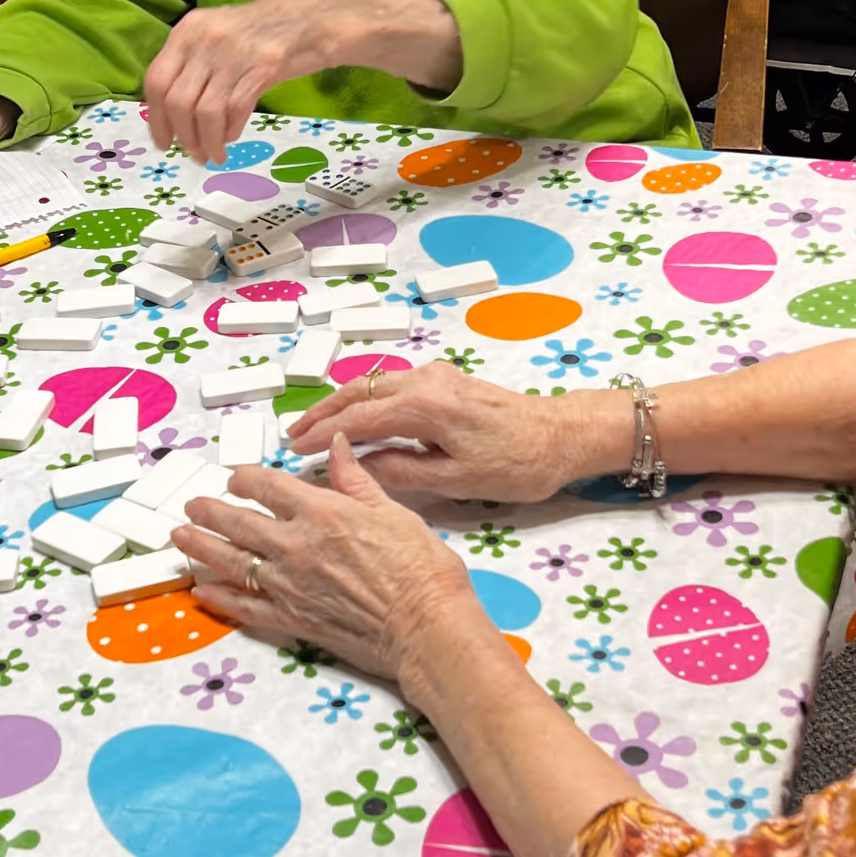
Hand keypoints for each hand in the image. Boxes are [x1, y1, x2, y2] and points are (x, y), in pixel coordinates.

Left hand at [143, 0, 358, 163]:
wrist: (310, 20)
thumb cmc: (260, 32)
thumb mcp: (215, 35)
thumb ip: (190, 64)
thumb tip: (169, 111)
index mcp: (187, 30)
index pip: (156, 81)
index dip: (156, 118)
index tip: (163, 142)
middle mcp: (205, 39)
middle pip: (178, 101)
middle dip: (183, 136)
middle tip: (193, 154)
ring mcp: (233, 52)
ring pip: (205, 112)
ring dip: (207, 141)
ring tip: (213, 154)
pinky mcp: (262, 67)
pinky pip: (234, 109)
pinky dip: (229, 131)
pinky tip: (231, 138)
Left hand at [177, 435, 482, 685]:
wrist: (425, 627)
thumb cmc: (421, 569)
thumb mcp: (393, 510)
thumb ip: (355, 478)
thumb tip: (335, 443)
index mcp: (322, 512)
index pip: (268, 486)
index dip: (246, 478)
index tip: (236, 477)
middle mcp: (296, 546)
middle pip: (239, 522)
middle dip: (210, 511)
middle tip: (192, 505)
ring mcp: (288, 585)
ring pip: (231, 561)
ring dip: (201, 548)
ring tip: (181, 538)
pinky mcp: (292, 620)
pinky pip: (244, 608)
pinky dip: (220, 599)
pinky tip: (202, 591)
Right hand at [284, 361, 626, 503]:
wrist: (562, 435)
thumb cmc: (518, 463)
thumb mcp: (457, 480)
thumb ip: (403, 471)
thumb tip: (359, 467)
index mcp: (426, 406)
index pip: (358, 418)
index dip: (322, 434)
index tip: (295, 450)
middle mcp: (426, 381)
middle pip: (359, 393)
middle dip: (323, 413)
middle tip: (293, 435)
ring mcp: (436, 376)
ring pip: (374, 385)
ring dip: (342, 404)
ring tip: (315, 427)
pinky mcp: (446, 380)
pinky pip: (392, 385)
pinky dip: (366, 400)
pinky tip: (357, 418)